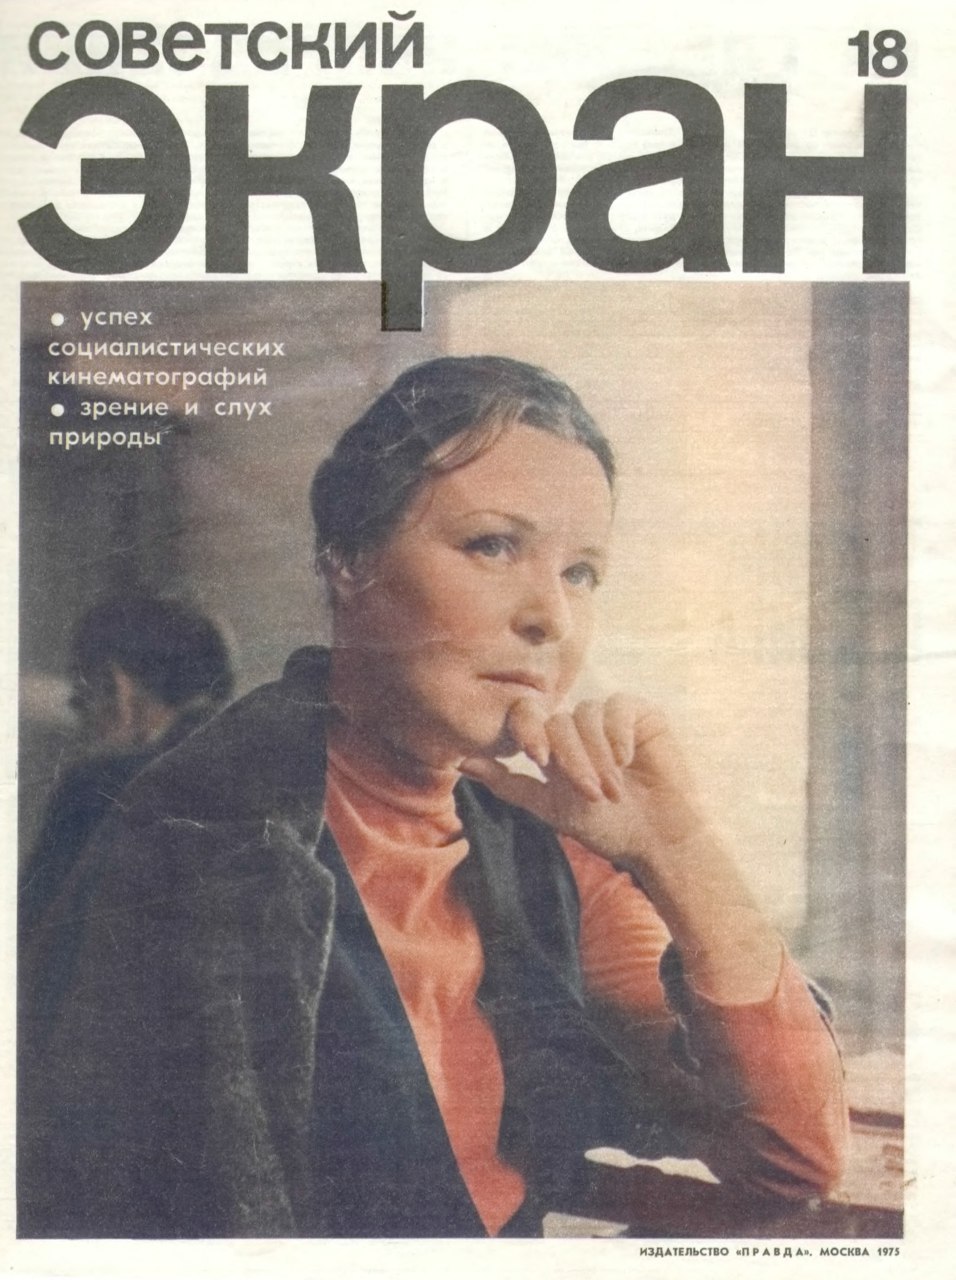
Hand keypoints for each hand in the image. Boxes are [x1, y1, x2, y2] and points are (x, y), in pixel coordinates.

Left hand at [461, 692, 783, 1003]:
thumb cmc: (605, 827)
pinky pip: (619, 707)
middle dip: (570, 759)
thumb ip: (508, 783)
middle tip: (590, 793)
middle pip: (558, 721)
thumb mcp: (550, 806)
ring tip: (612, 789)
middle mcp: (580, 724)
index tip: (536, 759)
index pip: (529, 717)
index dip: (527, 731)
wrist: (656, 840)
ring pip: (586, 715)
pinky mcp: (642, 714)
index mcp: (555, 742)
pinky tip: (626, 759)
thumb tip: (461, 762)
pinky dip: (618, 735)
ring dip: (597, 756)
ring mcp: (611, 717)